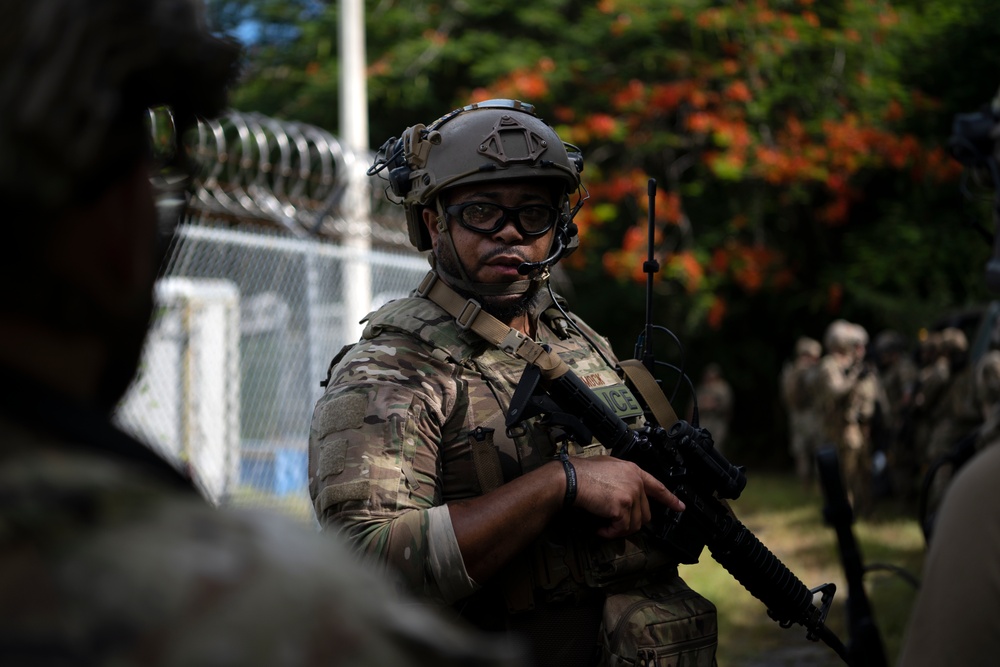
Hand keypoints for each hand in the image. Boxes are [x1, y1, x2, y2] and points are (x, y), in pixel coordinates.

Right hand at [569, 455, 684, 538]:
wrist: (571, 479)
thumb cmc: (582, 473)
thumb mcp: (608, 466)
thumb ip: (622, 476)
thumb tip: (624, 490)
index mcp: (634, 471)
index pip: (657, 487)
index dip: (670, 499)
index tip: (679, 507)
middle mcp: (636, 482)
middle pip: (645, 513)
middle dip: (629, 522)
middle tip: (613, 523)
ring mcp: (631, 494)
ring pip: (634, 524)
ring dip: (618, 529)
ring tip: (603, 525)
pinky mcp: (623, 507)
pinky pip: (621, 528)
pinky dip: (610, 532)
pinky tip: (600, 529)